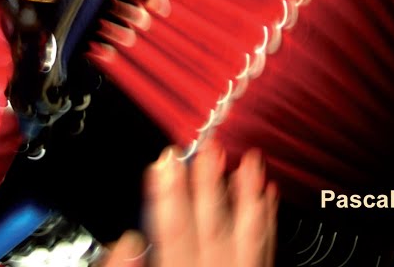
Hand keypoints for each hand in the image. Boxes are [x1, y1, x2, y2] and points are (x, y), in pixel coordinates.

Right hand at [100, 145, 276, 266]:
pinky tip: (267, 194)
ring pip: (247, 233)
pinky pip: (266, 248)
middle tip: (210, 146)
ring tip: (250, 160)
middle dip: (210, 183)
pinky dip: (266, 219)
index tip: (165, 161)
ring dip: (248, 193)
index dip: (168, 194)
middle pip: (212, 226)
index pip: (173, 231)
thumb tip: (125, 242)